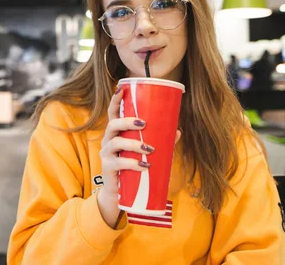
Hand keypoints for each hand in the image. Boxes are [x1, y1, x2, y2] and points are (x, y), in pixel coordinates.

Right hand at [96, 86, 180, 228]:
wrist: (121, 195)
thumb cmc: (133, 169)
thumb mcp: (145, 153)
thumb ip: (160, 141)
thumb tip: (178, 131)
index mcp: (116, 133)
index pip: (112, 113)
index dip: (115, 100)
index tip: (121, 88)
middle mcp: (108, 141)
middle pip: (112, 124)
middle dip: (127, 122)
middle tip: (144, 124)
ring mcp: (106, 155)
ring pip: (116, 143)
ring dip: (134, 145)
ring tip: (150, 150)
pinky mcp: (107, 169)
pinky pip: (119, 163)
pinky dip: (133, 164)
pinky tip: (144, 166)